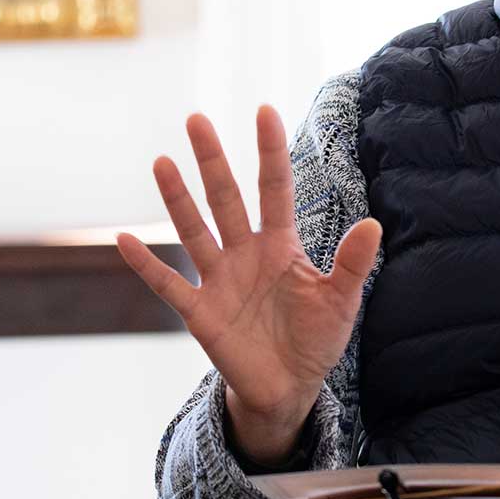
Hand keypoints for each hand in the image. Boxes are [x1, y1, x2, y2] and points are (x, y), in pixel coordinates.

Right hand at [117, 108, 381, 462]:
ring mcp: (219, 280)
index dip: (270, 152)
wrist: (289, 387)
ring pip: (194, 231)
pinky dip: (146, 265)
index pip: (274, 189)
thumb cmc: (316, 338)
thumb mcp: (341, 301)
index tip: (264, 110)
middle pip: (226, 198)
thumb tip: (374, 224)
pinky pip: (169, 285)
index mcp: (281, 246)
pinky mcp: (200, 313)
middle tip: (196, 119)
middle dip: (213, 161)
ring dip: (178, 199)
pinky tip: (125, 240)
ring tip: (163, 162)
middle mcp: (245, 254)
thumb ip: (352, 263)